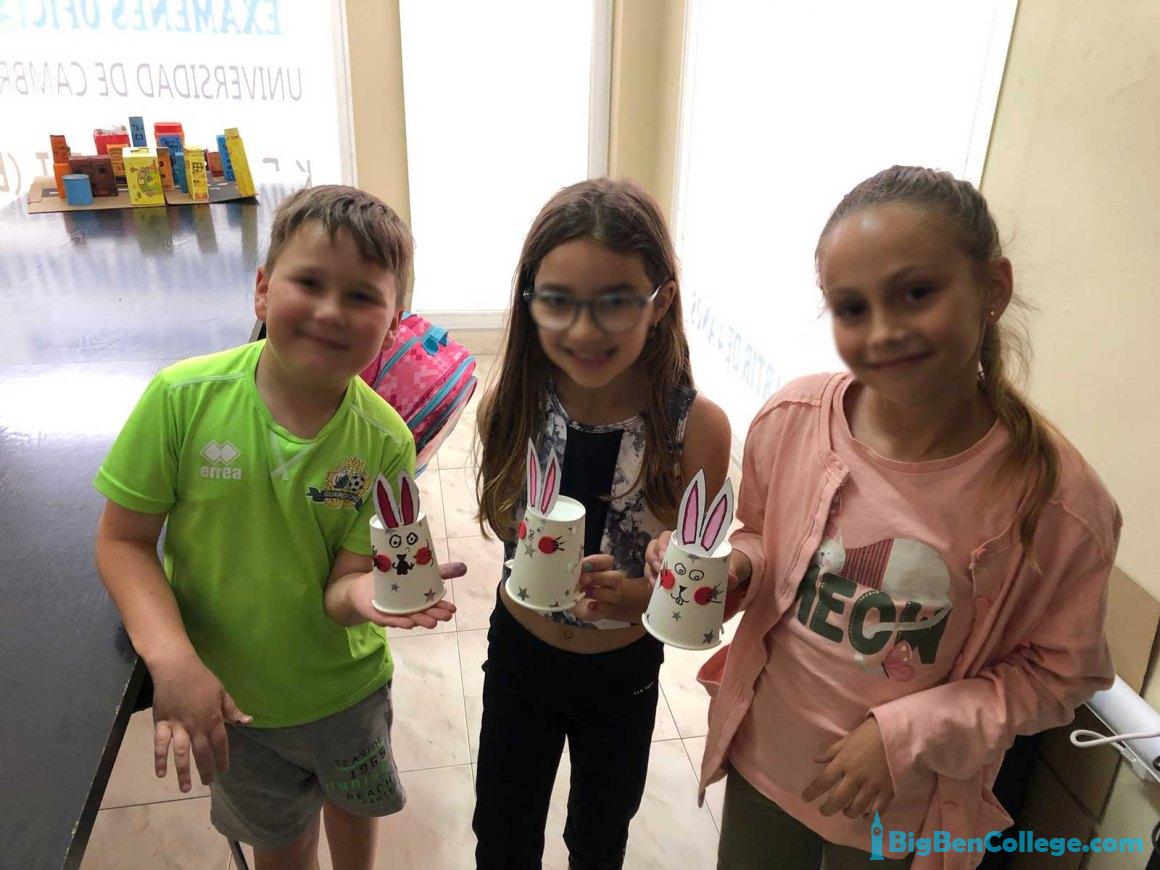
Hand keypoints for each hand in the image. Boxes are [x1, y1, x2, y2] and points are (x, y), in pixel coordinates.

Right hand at [149, 651, 250, 792]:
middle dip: (205, 770)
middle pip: (202, 753)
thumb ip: (232, 710)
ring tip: (186, 788)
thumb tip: (248, 721)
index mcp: (213, 719)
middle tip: (207, 783)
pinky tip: (160, 774)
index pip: (220, 744)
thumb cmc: (202, 679)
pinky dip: (159, 759)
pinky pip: (160, 744)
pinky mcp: (161, 724)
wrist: (176, 668)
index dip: (222, 758)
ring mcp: (178, 726)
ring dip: (184, 772)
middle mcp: (196, 726)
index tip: (224, 771)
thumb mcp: (222, 692)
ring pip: (182, 754)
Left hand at [347, 562, 464, 628]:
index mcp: (418, 601)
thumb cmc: (392, 582)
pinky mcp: (380, 615)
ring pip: (410, 619)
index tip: (453, 609)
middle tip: (445, 616)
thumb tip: (463, 567)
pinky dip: (399, 621)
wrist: (360, 587)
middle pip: (424, 615)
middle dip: (434, 616)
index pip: (433, 606)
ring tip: (431, 623)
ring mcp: (395, 614)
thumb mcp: (416, 572)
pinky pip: (390, 620)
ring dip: (420, 621)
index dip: (443, 608)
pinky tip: (408, 623)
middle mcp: (409, 610)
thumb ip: (438, 571)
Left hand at [571, 553, 634, 621]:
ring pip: (615, 594)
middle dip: (599, 578)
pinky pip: (607, 609)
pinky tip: (590, 606)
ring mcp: (610, 597)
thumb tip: (567, 567)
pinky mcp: (604, 610)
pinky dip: (599, 608)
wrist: (574, 601)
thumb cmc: (574, 583)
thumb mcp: (572, 575)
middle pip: (616, 577)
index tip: (584, 565)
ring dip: (598, 593)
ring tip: (583, 593)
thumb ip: (574, 570)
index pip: (607, 561)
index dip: (598, 561)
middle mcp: (610, 582)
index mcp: (602, 568)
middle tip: (583, 580)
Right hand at [646, 531, 745, 592]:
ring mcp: (667, 565)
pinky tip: (654, 590)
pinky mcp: (665, 579)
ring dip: (650, 571)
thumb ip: (732, 572)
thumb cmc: (724, 567)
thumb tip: (731, 579)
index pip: (667, 536)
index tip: (665, 553)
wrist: (722, 581)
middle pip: (654, 548)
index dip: (662, 543)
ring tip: (656, 582)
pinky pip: (652, 578)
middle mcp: (673, 552)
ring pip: (650, 563)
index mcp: (686, 544)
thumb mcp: (729, 567)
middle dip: (653, 557)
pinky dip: (651, 583)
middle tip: (660, 569)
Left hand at [801, 717, 894, 817]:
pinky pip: (877, 810)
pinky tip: (865, 816)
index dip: (812, 792)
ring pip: (857, 808)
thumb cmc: (869, 734)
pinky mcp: (888, 791)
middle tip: (824, 811)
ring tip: (846, 811)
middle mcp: (856, 776)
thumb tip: (815, 760)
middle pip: (838, 800)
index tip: (806, 798)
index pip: (823, 781)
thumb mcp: (847, 739)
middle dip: (828, 809)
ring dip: (848, 812)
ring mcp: (873, 785)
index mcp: (844, 762)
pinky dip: (870, 816)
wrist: (897, 733)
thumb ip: (831, 752)